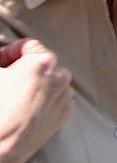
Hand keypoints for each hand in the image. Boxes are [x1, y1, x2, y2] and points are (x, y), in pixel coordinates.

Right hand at [0, 39, 72, 162]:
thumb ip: (0, 58)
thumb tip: (2, 62)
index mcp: (44, 62)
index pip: (27, 45)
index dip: (7, 53)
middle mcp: (61, 77)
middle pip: (40, 64)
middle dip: (20, 69)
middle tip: (3, 78)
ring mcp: (64, 98)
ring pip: (48, 82)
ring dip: (31, 84)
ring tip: (10, 96)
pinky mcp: (63, 116)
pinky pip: (53, 100)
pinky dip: (40, 100)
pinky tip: (21, 109)